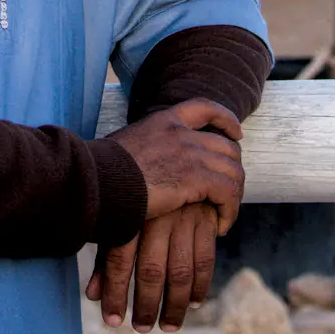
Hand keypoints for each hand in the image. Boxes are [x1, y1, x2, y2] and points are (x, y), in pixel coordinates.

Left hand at [86, 202, 219, 331]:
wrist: (177, 152)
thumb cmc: (136, 189)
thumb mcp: (118, 214)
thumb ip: (106, 254)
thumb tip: (92, 296)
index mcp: (129, 211)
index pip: (118, 258)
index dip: (114, 292)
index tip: (112, 320)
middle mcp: (157, 215)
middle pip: (150, 270)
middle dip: (145, 305)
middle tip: (141, 328)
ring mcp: (184, 218)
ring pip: (180, 271)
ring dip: (174, 305)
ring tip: (167, 326)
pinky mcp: (206, 220)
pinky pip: (205, 260)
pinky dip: (200, 285)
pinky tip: (193, 303)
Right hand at [103, 97, 244, 231]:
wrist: (98, 181)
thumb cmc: (101, 171)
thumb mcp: (123, 147)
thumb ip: (141, 149)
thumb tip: (137, 164)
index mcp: (163, 121)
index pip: (204, 107)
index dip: (225, 119)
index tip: (236, 134)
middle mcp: (182, 133)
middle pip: (227, 146)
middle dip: (233, 169)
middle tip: (228, 193)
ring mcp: (191, 153)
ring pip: (233, 171)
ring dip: (234, 196)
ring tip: (225, 215)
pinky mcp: (196, 178)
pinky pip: (228, 193)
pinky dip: (230, 211)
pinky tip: (221, 226)